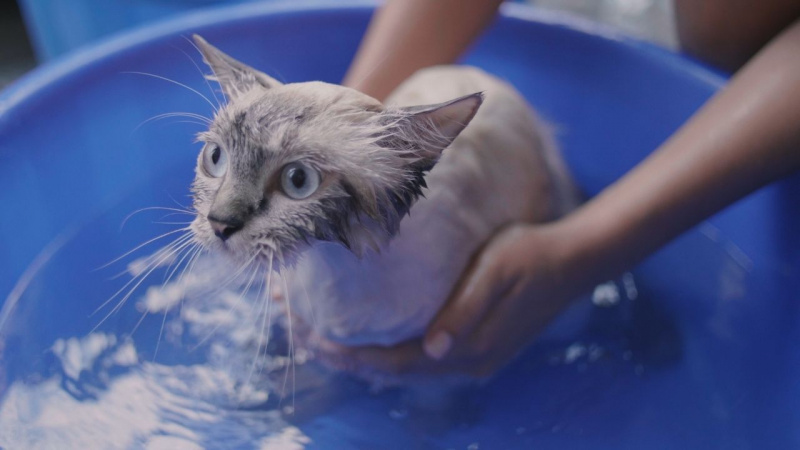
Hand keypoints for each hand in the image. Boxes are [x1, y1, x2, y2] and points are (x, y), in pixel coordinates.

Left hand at [317, 222, 590, 378]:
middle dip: (343, 355)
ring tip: (318, 335)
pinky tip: (364, 334)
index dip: (351, 355)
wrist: (573, 261)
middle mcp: (465, 363)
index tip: (310, 338)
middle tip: (297, 333)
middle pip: (392, 370)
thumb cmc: (531, 255)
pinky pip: (416, 357)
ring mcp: (469, 357)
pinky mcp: (472, 345)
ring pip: (401, 366)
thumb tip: (433, 347)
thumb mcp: (497, 274)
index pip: (395, 363)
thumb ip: (466, 311)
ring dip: (360, 354)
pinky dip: (383, 350)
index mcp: (468, 350)